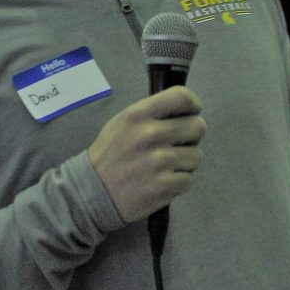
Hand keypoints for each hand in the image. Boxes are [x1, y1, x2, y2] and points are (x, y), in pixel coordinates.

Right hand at [88, 86, 205, 223]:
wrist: (92, 192)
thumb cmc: (110, 155)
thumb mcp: (123, 121)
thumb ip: (152, 113)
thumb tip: (184, 111)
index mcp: (139, 114)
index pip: (182, 97)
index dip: (193, 105)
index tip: (190, 113)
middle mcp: (151, 134)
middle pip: (198, 126)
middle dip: (191, 136)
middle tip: (177, 144)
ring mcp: (159, 161)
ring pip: (196, 155)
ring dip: (185, 162)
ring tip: (166, 166)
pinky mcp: (164, 186)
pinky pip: (189, 179)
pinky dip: (180, 182)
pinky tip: (163, 181)